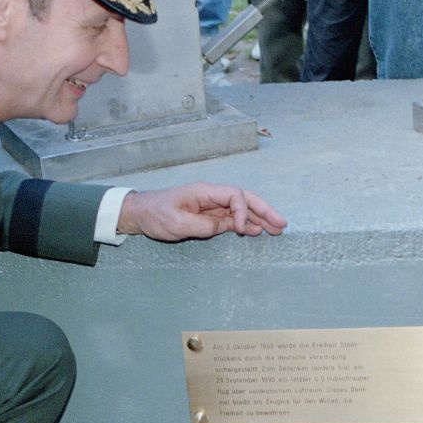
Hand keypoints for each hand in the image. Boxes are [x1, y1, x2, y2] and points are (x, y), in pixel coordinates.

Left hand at [118, 182, 286, 240]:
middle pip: (245, 199)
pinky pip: (232, 218)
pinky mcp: (209, 216)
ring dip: (260, 218)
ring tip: (277, 229)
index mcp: (205, 191)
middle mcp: (212, 196)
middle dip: (264, 210)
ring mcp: (212, 206)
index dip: (244, 211)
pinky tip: (258, 231)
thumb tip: (227, 227)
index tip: (242, 230)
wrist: (141, 214)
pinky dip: (247, 224)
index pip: (234, 195)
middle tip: (282, 224)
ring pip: (242, 209)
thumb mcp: (178, 223)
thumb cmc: (156, 215)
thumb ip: (204, 226)